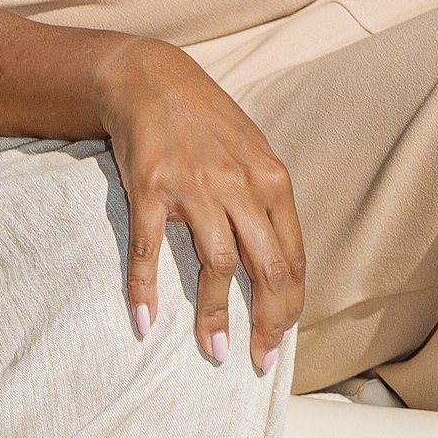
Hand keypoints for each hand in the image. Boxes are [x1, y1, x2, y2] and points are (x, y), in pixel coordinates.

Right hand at [91, 37, 304, 374]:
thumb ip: (266, 201)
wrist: (149, 77)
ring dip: (215, 315)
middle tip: (256, 360)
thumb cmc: (204, 120)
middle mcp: (238, 184)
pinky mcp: (150, 188)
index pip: (292, 257)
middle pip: (266, 267)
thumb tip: (281, 262)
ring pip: (217, 264)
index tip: (279, 340)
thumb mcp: (251, 151)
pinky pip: (150, 249)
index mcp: (270, 179)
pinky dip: (146, 289)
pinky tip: (145, 321)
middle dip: (266, 322)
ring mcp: (194, 186)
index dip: (289, 306)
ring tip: (215, 350)